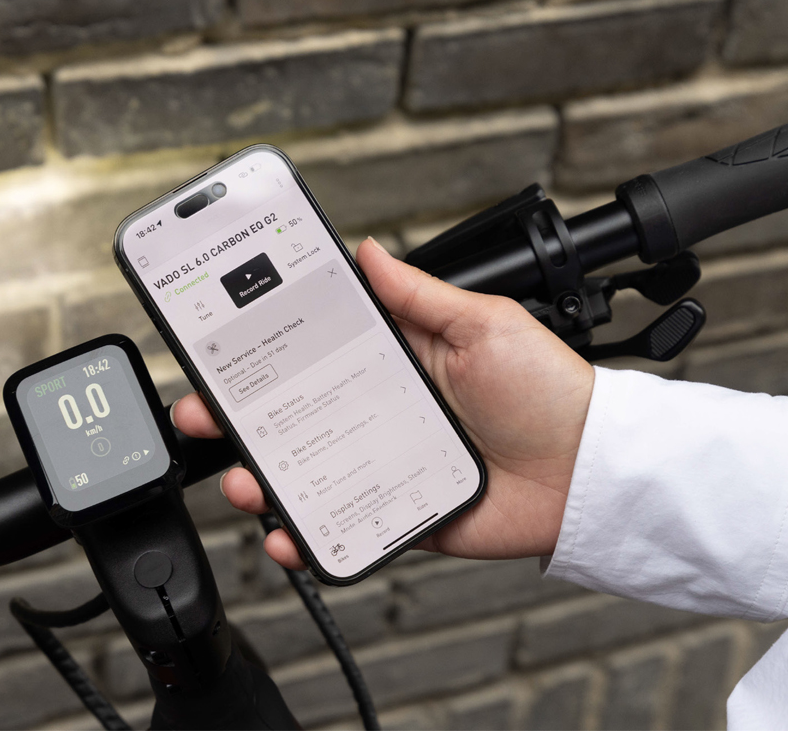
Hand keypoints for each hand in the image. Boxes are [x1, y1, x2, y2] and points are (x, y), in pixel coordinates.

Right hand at [173, 238, 594, 568]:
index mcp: (393, 362)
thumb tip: (368, 251)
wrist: (585, 470)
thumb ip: (417, 295)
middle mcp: (379, 413)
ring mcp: (385, 465)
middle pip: (293, 416)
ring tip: (244, 480)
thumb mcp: (481, 323)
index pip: (313, 354)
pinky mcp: (399, 513)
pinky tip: (286, 534)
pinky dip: (306, 536)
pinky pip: (342, 525)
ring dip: (262, 479)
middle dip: (239, 418)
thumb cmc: (545, 388)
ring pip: (306, 473)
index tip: (220, 351)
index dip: (263, 354)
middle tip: (202, 416)